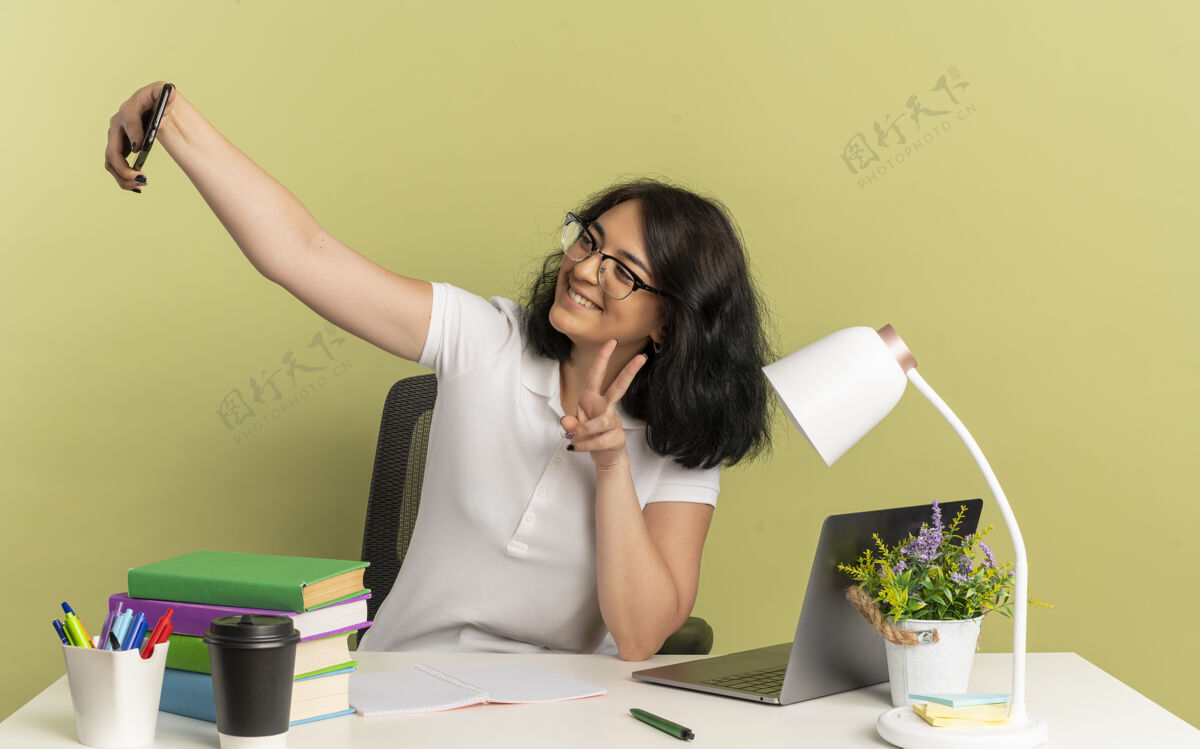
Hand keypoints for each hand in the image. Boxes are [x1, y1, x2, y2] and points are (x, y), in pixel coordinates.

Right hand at [104, 81, 173, 192]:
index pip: (129, 121)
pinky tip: (137, 187)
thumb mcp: (163, 92)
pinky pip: (115, 166)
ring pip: (111, 162)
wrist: (150, 105)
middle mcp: (117, 124)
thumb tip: (172, 93)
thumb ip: (167, 93)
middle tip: (141, 177)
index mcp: (129, 109)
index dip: (134, 134)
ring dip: (122, 177)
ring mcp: (115, 137)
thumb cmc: (158, 98)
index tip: (139, 148)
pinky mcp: (118, 147)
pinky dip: (123, 179)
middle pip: (113, 150)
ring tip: (141, 184)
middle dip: (124, 167)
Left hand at [561, 339, 647, 469]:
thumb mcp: (574, 427)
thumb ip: (570, 423)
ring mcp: (613, 422)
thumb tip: (566, 422)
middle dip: (629, 371)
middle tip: (641, 357)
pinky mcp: (616, 437)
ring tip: (573, 437)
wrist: (604, 456)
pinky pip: (598, 440)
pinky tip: (577, 448)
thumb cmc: (589, 435)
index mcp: (591, 398)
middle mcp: (604, 406)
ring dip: (584, 431)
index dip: (602, 358)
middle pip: (619, 387)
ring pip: (602, 421)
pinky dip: (584, 445)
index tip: (612, 342)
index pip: (596, 375)